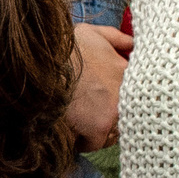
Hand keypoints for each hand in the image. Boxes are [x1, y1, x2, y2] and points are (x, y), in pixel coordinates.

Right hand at [67, 24, 134, 151]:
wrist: (39, 66)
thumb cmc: (63, 49)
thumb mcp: (90, 33)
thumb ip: (117, 39)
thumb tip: (133, 44)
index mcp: (127, 69)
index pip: (139, 91)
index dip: (121, 95)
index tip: (107, 96)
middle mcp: (127, 90)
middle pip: (128, 114)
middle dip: (112, 114)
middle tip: (92, 109)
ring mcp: (115, 110)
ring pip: (114, 131)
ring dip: (100, 129)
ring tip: (81, 119)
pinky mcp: (100, 128)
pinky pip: (96, 143)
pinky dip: (84, 140)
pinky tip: (72, 128)